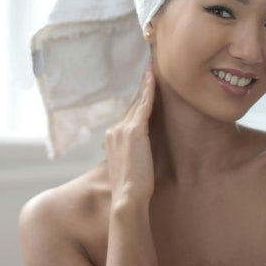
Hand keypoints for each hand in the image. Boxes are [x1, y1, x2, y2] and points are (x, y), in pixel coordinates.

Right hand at [104, 64, 155, 203]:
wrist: (127, 198)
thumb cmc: (131, 189)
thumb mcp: (129, 167)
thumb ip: (132, 154)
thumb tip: (140, 152)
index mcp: (112, 138)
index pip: (127, 113)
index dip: (136, 98)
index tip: (144, 84)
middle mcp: (114, 130)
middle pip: (131, 104)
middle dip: (141, 86)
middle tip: (149, 67)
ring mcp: (123, 129)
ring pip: (137, 102)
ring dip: (145, 84)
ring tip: (152, 68)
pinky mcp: (135, 131)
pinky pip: (144, 105)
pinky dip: (148, 90)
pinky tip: (153, 79)